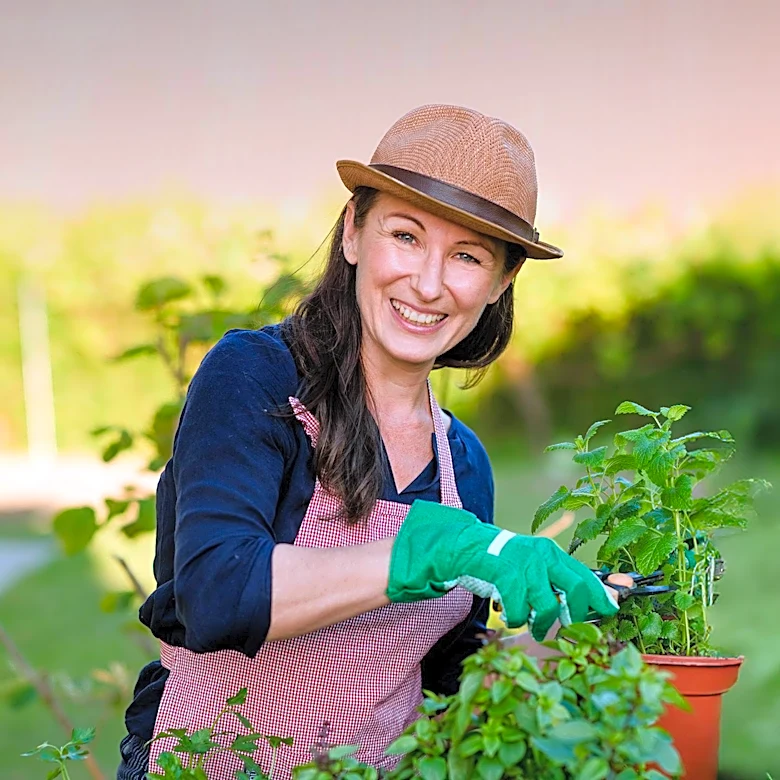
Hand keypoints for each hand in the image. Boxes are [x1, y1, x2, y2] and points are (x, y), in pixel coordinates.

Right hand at [387, 501, 618, 640]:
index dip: (600, 597)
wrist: (468, 549)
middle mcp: (543, 556)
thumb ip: (558, 582)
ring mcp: (524, 564)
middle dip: (575, 615)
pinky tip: (511, 616)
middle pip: (575, 590)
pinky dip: (517, 619)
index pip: (584, 576)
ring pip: (547, 606)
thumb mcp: (534, 569)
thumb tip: (594, 599)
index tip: (612, 612)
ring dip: (539, 623)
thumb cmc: (505, 565)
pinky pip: (520, 609)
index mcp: (552, 554)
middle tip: (566, 625)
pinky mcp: (506, 574)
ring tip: (531, 625)